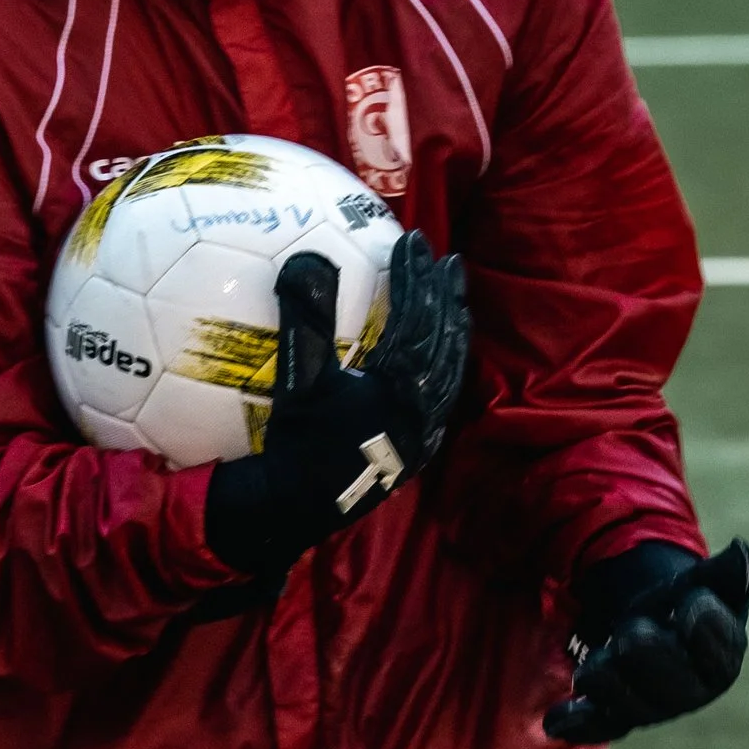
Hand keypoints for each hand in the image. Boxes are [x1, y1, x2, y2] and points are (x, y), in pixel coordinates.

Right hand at [204, 229, 469, 583]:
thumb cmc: (294, 443)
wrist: (294, 508)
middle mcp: (422, 409)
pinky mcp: (417, 453)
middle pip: (445, 342)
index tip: (410, 240)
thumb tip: (305, 259)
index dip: (414, 276)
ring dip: (453, 332)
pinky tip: (441, 363)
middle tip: (447, 259)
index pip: (416, 318)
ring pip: (451, 373)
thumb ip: (305, 319)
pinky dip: (445, 373)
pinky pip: (442, 403)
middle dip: (446, 297)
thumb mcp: (297, 379)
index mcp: (399, 386)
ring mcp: (423, 434)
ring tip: (454, 301)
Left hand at [544, 538, 748, 743]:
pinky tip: (556, 720)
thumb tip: (741, 551)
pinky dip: (577, 724)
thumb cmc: (684, 601)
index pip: (716, 647)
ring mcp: (653, 710)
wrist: (653, 622)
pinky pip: (598, 728)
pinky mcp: (617, 718)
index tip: (690, 598)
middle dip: (644, 649)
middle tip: (631, 626)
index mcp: (723, 660)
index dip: (701, 620)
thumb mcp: (707, 581)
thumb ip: (727, 571)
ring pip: (627, 706)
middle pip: (668, 684)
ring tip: (594, 661)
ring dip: (604, 677)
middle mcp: (690, 694)